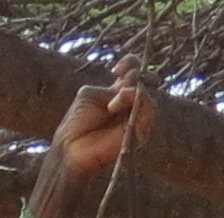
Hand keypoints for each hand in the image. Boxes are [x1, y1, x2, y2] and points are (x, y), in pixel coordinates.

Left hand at [30, 60, 147, 217]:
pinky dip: (132, 100)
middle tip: (121, 78)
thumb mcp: (90, 94)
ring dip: (130, 91)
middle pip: (149, 81)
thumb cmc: (77, 122)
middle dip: (136, 74)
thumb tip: (130, 86)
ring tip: (111, 104)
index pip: (135, 72)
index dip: (131, 63)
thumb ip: (111, 87)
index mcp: (119, 94)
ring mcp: (138, 118)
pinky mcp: (141, 131)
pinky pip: (149, 107)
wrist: (72, 146)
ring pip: (150, 93)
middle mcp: (131, 105)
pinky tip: (114, 107)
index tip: (116, 68)